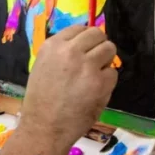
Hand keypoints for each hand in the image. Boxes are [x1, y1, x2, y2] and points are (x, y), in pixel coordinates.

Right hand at [19, 26, 117, 154]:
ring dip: (106, 60)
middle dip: (99, 45)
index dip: (86, 38)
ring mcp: (87, 66)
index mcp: (52, 46)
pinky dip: (107, 81)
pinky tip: (94, 91)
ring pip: (109, 49)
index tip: (86, 49)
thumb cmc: (41, 99)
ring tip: (96, 75)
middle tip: (95, 60)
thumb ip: (61, 53)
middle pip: (97, 34)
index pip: (79, 28)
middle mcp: (69, 51)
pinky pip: (113, 73)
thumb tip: (83, 45)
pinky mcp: (100, 82)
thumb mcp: (43, 66)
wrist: (44, 126)